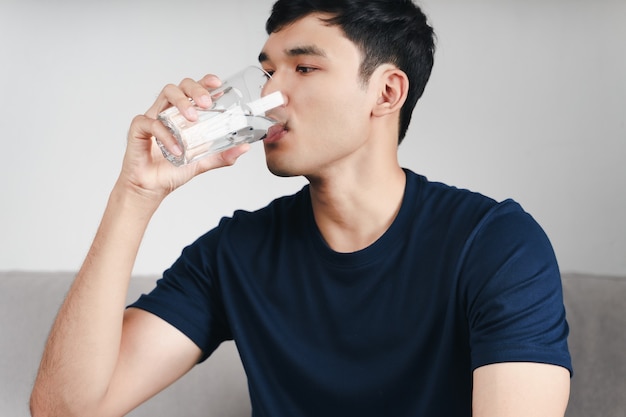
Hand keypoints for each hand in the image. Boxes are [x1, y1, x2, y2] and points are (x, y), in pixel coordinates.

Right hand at [118, 74, 249, 202]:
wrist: (152, 188)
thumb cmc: (172, 170)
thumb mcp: (203, 162)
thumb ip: (223, 155)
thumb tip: (244, 147)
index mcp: (182, 114)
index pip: (192, 90)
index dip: (204, 82)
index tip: (217, 83)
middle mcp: (167, 111)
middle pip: (180, 86)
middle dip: (195, 89)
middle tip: (207, 103)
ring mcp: (152, 117)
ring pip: (165, 95)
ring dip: (182, 102)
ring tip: (193, 119)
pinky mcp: (138, 129)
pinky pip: (151, 123)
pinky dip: (166, 135)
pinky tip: (177, 149)